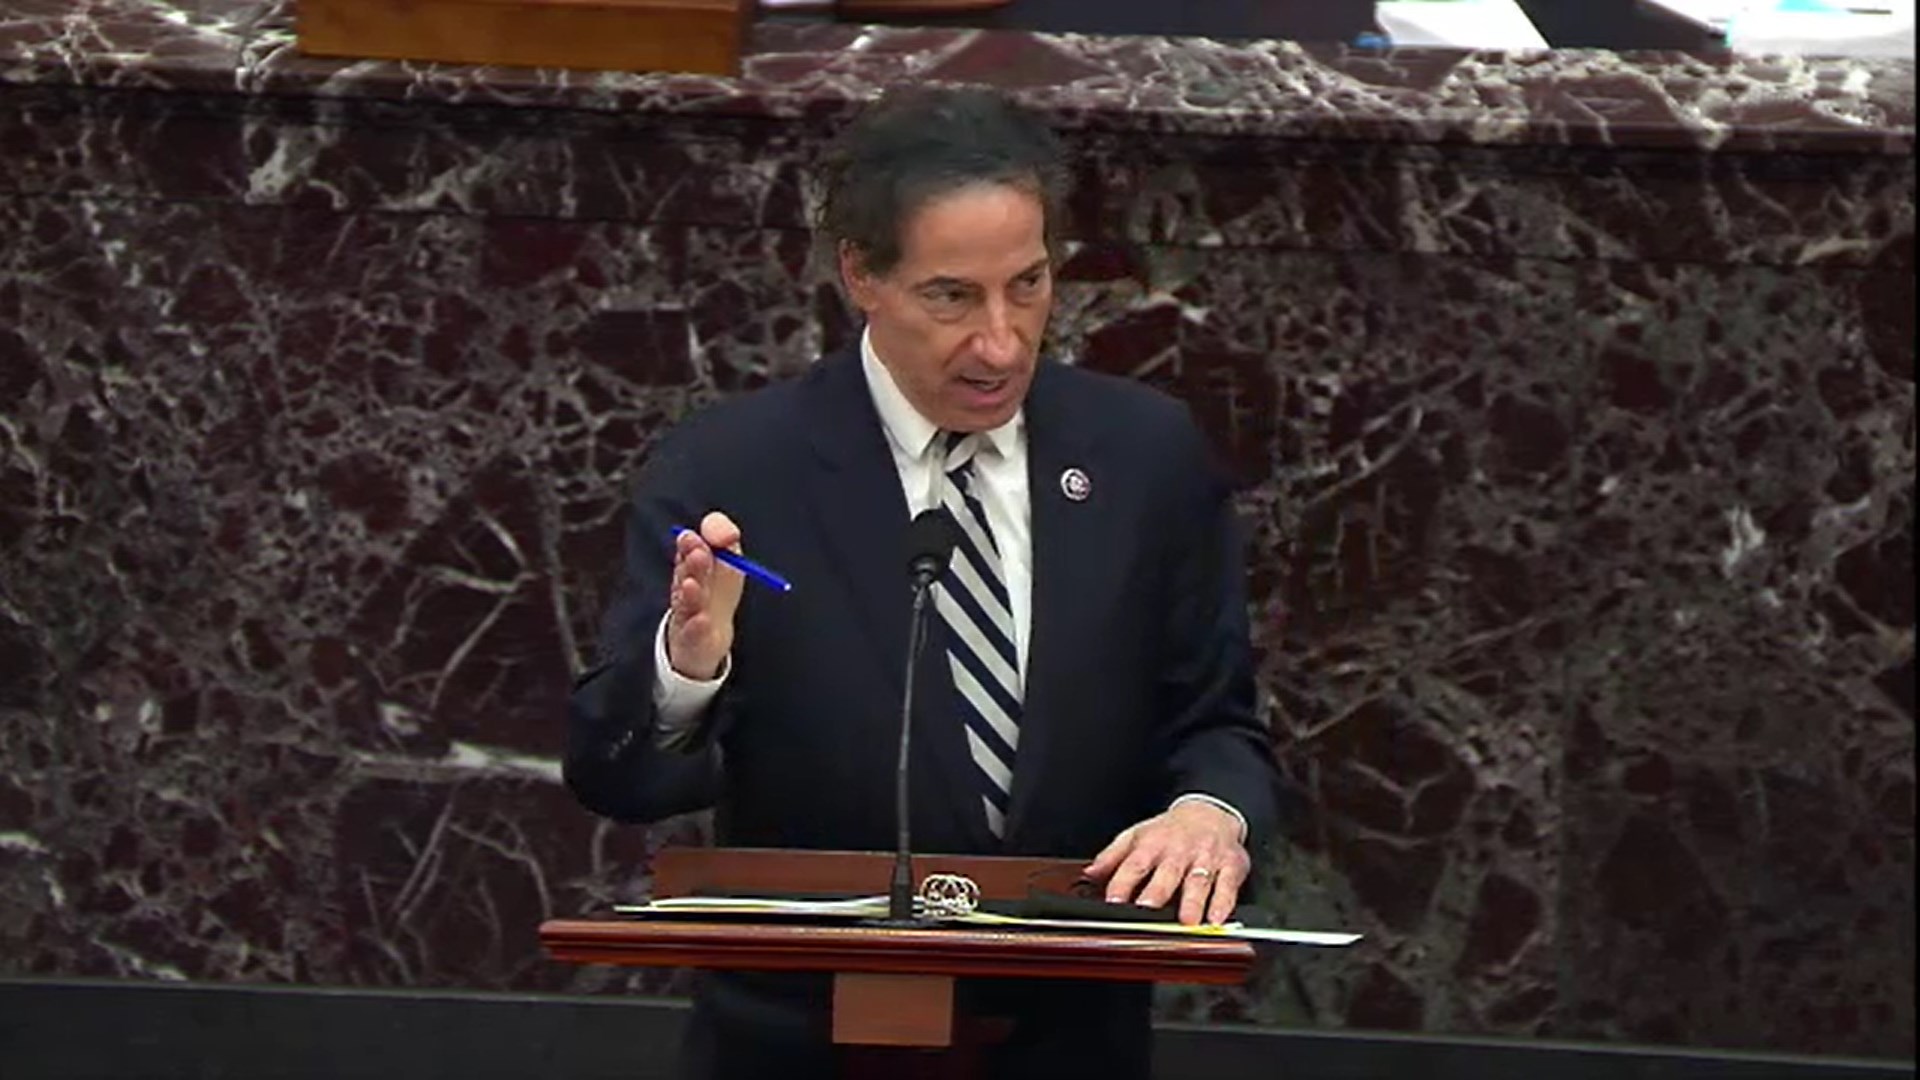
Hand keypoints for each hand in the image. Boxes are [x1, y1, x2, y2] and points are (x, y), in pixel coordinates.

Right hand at [665, 511, 744, 680]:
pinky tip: (701, 620)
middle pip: (688, 576)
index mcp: (694, 570)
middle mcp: (688, 590)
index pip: (688, 553)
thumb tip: (724, 528)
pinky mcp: (692, 639)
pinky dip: (696, 627)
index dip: (690, 544)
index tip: (691, 536)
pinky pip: (693, 633)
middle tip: (699, 554)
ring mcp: (688, 616)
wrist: (704, 642)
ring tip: (692, 584)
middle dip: (693, 564)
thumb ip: (725, 540)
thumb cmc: (714, 597)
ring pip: (688, 603)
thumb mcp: (726, 566)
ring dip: (691, 593)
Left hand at [1084, 801, 1249, 926]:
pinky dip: (1222, 903)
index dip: (1122, 883)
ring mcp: (1206, 858)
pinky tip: (1215, 919)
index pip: (1134, 864)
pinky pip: (1227, 885)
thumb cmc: (1170, 831)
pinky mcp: (1230, 866)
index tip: (1113, 902)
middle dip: (1157, 892)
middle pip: (1167, 873)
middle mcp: (1179, 852)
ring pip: (1198, 881)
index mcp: (1152, 844)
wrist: (1211, 812)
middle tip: (1147, 910)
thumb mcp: (1137, 835)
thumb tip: (1090, 874)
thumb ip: (1112, 856)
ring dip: (1192, 902)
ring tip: (1187, 921)